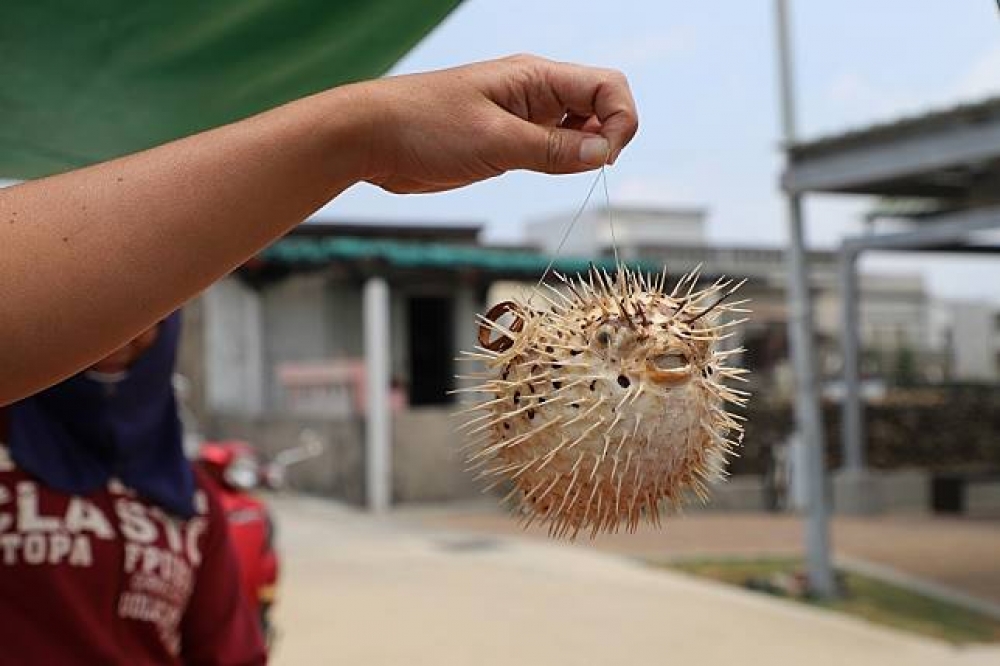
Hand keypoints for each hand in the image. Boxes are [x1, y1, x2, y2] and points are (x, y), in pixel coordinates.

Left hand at [355, 54, 638, 193]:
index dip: (620, 119)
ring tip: (567, 171)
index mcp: (535, 78)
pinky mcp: (507, 139)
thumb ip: (552, 148)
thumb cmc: (423, 127)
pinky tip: (549, 173)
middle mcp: (534, 92)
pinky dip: (563, 161)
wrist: (372, 137)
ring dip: (586, 150)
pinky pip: (551, 146)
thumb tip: (602, 153)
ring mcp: (521, 116)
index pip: (606, 86)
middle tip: (591, 168)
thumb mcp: (494, 141)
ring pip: (578, 128)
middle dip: (609, 135)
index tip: (605, 157)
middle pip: (599, 104)